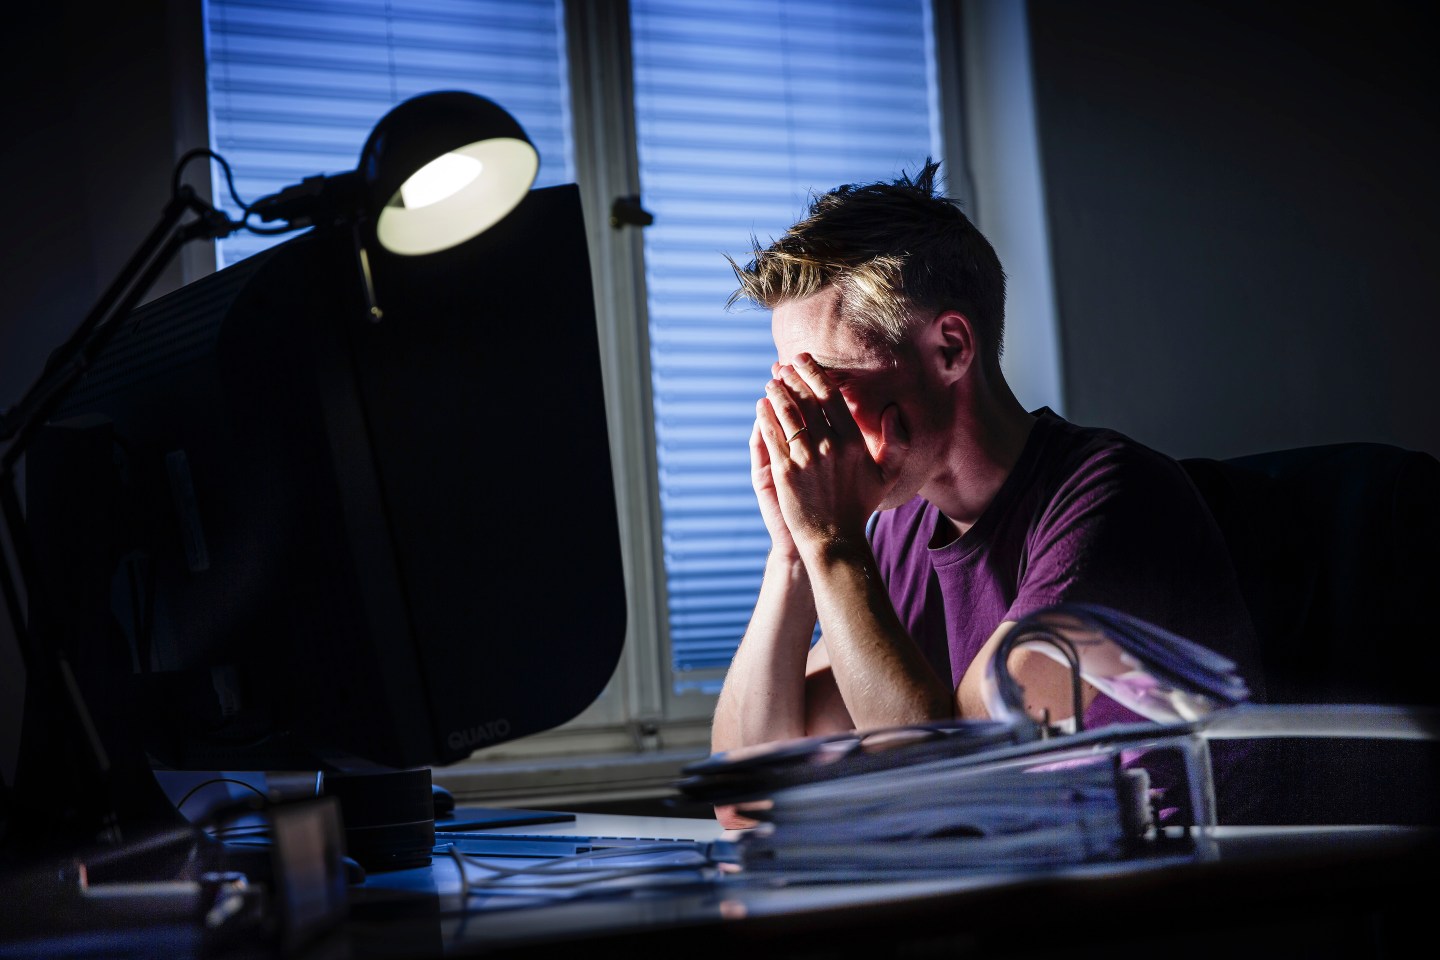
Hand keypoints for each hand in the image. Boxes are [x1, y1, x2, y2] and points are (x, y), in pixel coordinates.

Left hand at [755, 354, 908, 550]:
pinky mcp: (785, 471)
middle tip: (783, 365)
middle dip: (793, 376)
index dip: (815, 373)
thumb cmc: (860, 506)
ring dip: (777, 392)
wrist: (834, 538)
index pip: (831, 396)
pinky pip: (773, 434)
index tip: (804, 360)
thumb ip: (897, 441)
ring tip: (772, 381)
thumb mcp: (886, 475)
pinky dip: (766, 416)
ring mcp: (805, 458)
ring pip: (787, 412)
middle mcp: (830, 445)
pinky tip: (762, 406)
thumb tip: (893, 410)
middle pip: (806, 399)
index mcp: (853, 442)